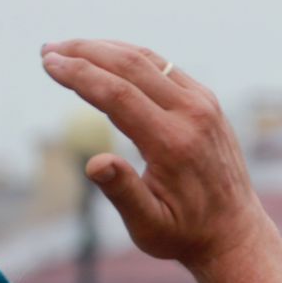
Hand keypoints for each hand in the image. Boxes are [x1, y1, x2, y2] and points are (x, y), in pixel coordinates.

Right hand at [40, 39, 269, 269]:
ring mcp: (203, 104)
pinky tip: (104, 57)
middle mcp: (192, 116)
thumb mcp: (149, 226)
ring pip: (148, 59)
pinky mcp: (207, 101)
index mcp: (173, 144)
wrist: (234, 233)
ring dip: (104, 49)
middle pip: (130, 66)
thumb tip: (95, 164)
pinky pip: (164, 67)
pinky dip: (130, 57)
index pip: (117, 94)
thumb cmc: (184, 233)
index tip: (48, 63)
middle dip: (84, 53)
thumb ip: (122, 193)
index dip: (79, 74)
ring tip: (67, 49)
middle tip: (47, 50)